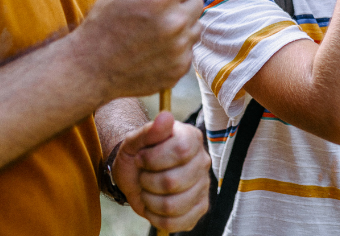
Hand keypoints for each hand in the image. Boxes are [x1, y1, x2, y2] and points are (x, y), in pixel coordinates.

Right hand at [71, 0, 202, 99]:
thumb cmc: (104, 21)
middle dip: (181, 1)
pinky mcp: (180, 68)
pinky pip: (189, 48)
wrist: (90, 69)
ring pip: (195, 25)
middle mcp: (175, 22)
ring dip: (181, 24)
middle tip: (156, 10)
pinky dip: (176, 47)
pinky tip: (152, 49)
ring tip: (153, 31)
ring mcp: (179, 48)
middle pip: (197, 0)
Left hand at [112, 111, 210, 231]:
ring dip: (149, 200)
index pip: (180, 151)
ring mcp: (204, 186)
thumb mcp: (135, 141)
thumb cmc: (139, 154)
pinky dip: (155, 217)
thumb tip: (166, 116)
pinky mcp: (200, 208)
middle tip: (144, 175)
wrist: (138, 173)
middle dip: (147, 181)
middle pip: (173, 181)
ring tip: (148, 190)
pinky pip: (175, 223)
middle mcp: (203, 161)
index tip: (141, 158)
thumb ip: (149, 130)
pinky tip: (154, 204)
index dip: (153, 159)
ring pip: (171, 205)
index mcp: (192, 139)